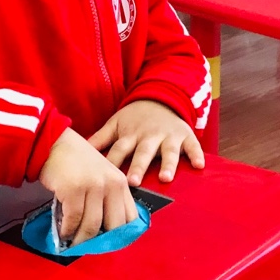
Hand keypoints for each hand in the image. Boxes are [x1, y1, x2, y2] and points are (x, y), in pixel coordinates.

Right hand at [39, 127, 138, 246]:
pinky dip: (67, 230)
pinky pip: (73, 220)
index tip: (108, 244)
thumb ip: (108, 198)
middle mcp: (111, 184)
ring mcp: (93, 187)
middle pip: (114, 226)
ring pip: (91, 226)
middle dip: (101, 242)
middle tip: (89, 247)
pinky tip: (63, 232)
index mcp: (121, 183)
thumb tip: (105, 230)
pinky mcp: (73, 190)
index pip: (130, 217)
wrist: (54, 143)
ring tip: (73, 243)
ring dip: (80, 239)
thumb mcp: (101, 176)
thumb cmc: (76, 162)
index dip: (121, 235)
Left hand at [88, 100, 205, 186]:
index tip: (105, 177)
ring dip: (168, 164)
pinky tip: (199, 166)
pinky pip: (192, 145)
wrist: (159, 98)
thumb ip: (100, 139)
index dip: (112, 162)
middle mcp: (149, 136)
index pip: (119, 150)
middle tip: (133, 181)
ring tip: (166, 178)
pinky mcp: (185, 135)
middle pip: (143, 153)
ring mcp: (168, 136)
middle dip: (138, 167)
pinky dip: (196, 154)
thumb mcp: (115, 124)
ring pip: (168, 152)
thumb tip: (80, 151)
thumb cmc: (134, 118)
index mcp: (130, 135)